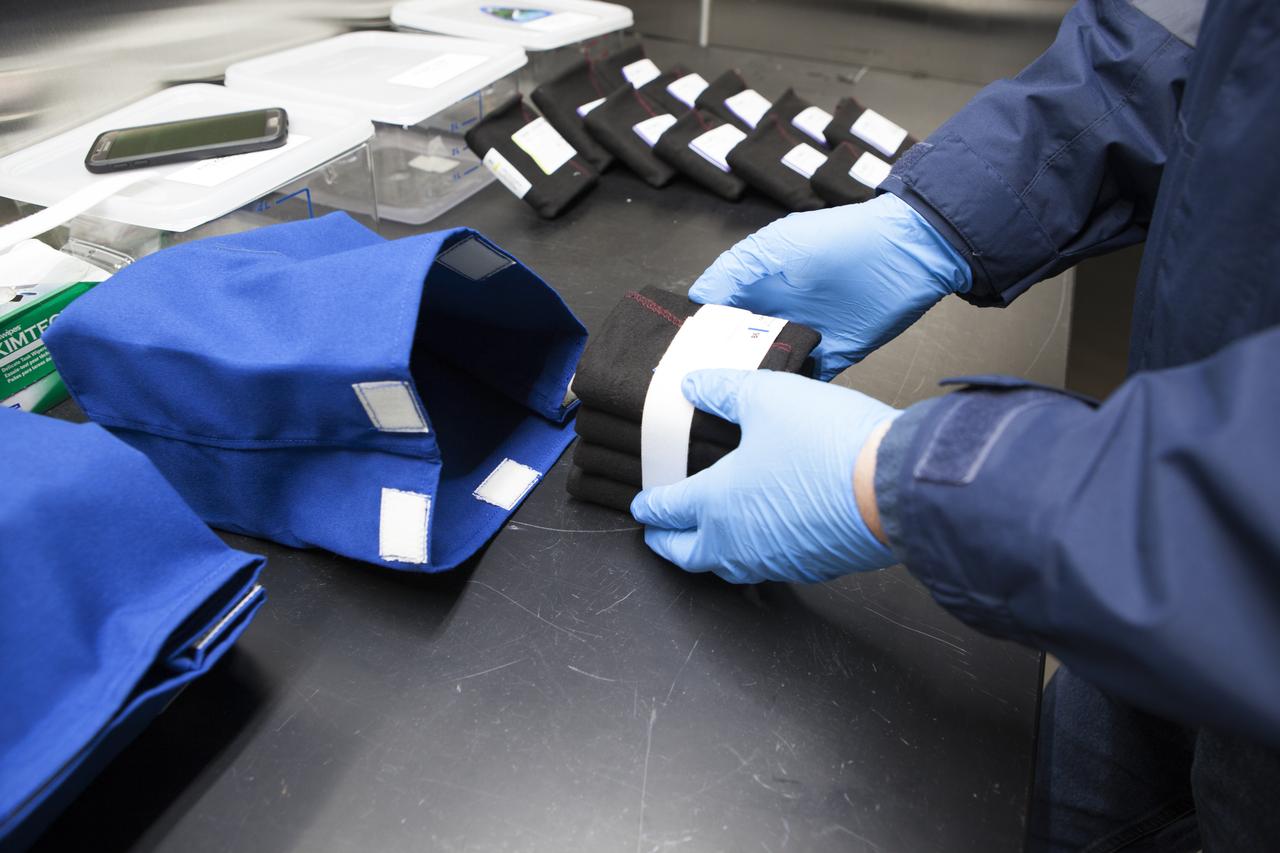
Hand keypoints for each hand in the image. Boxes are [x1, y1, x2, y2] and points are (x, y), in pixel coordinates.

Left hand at [630, 368, 899, 582]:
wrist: (896, 487)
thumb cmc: (829, 445)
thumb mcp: (767, 397)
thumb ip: (722, 391)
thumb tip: (692, 385)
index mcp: (716, 503)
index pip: (666, 510)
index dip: (649, 506)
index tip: (642, 505)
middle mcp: (738, 542)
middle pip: (688, 555)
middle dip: (668, 544)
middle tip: (660, 535)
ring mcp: (776, 560)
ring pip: (728, 567)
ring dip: (711, 554)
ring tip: (709, 538)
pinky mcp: (813, 567)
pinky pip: (769, 566)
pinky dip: (755, 555)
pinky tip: (766, 535)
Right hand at [689, 193, 970, 380]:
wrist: (908, 255)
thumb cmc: (843, 240)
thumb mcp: (776, 246)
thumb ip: (734, 270)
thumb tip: (698, 297)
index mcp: (761, 284)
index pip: (721, 313)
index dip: (702, 332)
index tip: (684, 353)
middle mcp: (780, 311)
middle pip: (741, 346)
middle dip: (724, 362)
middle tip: (706, 382)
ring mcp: (806, 335)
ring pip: (769, 367)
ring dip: (757, 378)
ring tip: (738, 394)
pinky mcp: (835, 356)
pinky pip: (806, 379)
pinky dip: (793, 388)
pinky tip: (777, 398)